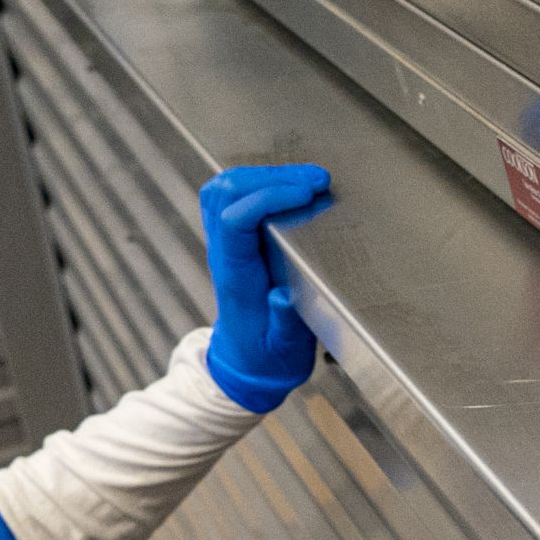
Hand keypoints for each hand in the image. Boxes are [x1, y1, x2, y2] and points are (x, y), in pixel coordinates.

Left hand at [197, 160, 330, 411]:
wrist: (247, 365)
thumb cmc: (267, 358)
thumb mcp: (283, 351)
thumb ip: (284, 325)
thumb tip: (283, 295)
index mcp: (236, 277)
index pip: (235, 220)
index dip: (268, 197)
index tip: (306, 195)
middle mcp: (224, 253)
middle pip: (226, 192)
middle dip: (271, 176)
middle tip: (316, 181)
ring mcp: (224, 244)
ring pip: (224, 187)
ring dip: (265, 174)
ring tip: (306, 179)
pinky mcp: (233, 240)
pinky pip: (231, 196)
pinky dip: (258, 181)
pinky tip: (289, 185)